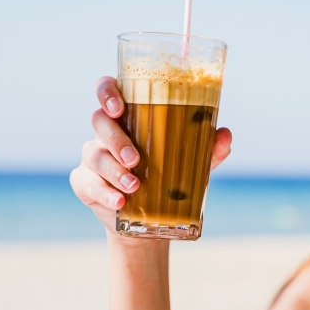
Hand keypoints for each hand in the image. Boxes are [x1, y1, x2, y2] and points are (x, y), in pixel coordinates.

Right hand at [69, 76, 232, 236]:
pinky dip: (105, 193)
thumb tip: (225, 135)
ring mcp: (92, 156)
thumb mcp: (193, 163)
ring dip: (114, 171)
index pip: (108, 90)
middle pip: (98, 121)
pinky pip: (89, 184)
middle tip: (135, 159)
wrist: (153, 218)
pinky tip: (120, 202)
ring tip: (134, 186)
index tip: (118, 107)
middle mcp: (105, 132)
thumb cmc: (170, 177)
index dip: (107, 92)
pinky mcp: (85, 182)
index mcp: (129, 117)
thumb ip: (209, 148)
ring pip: (95, 155)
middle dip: (115, 139)